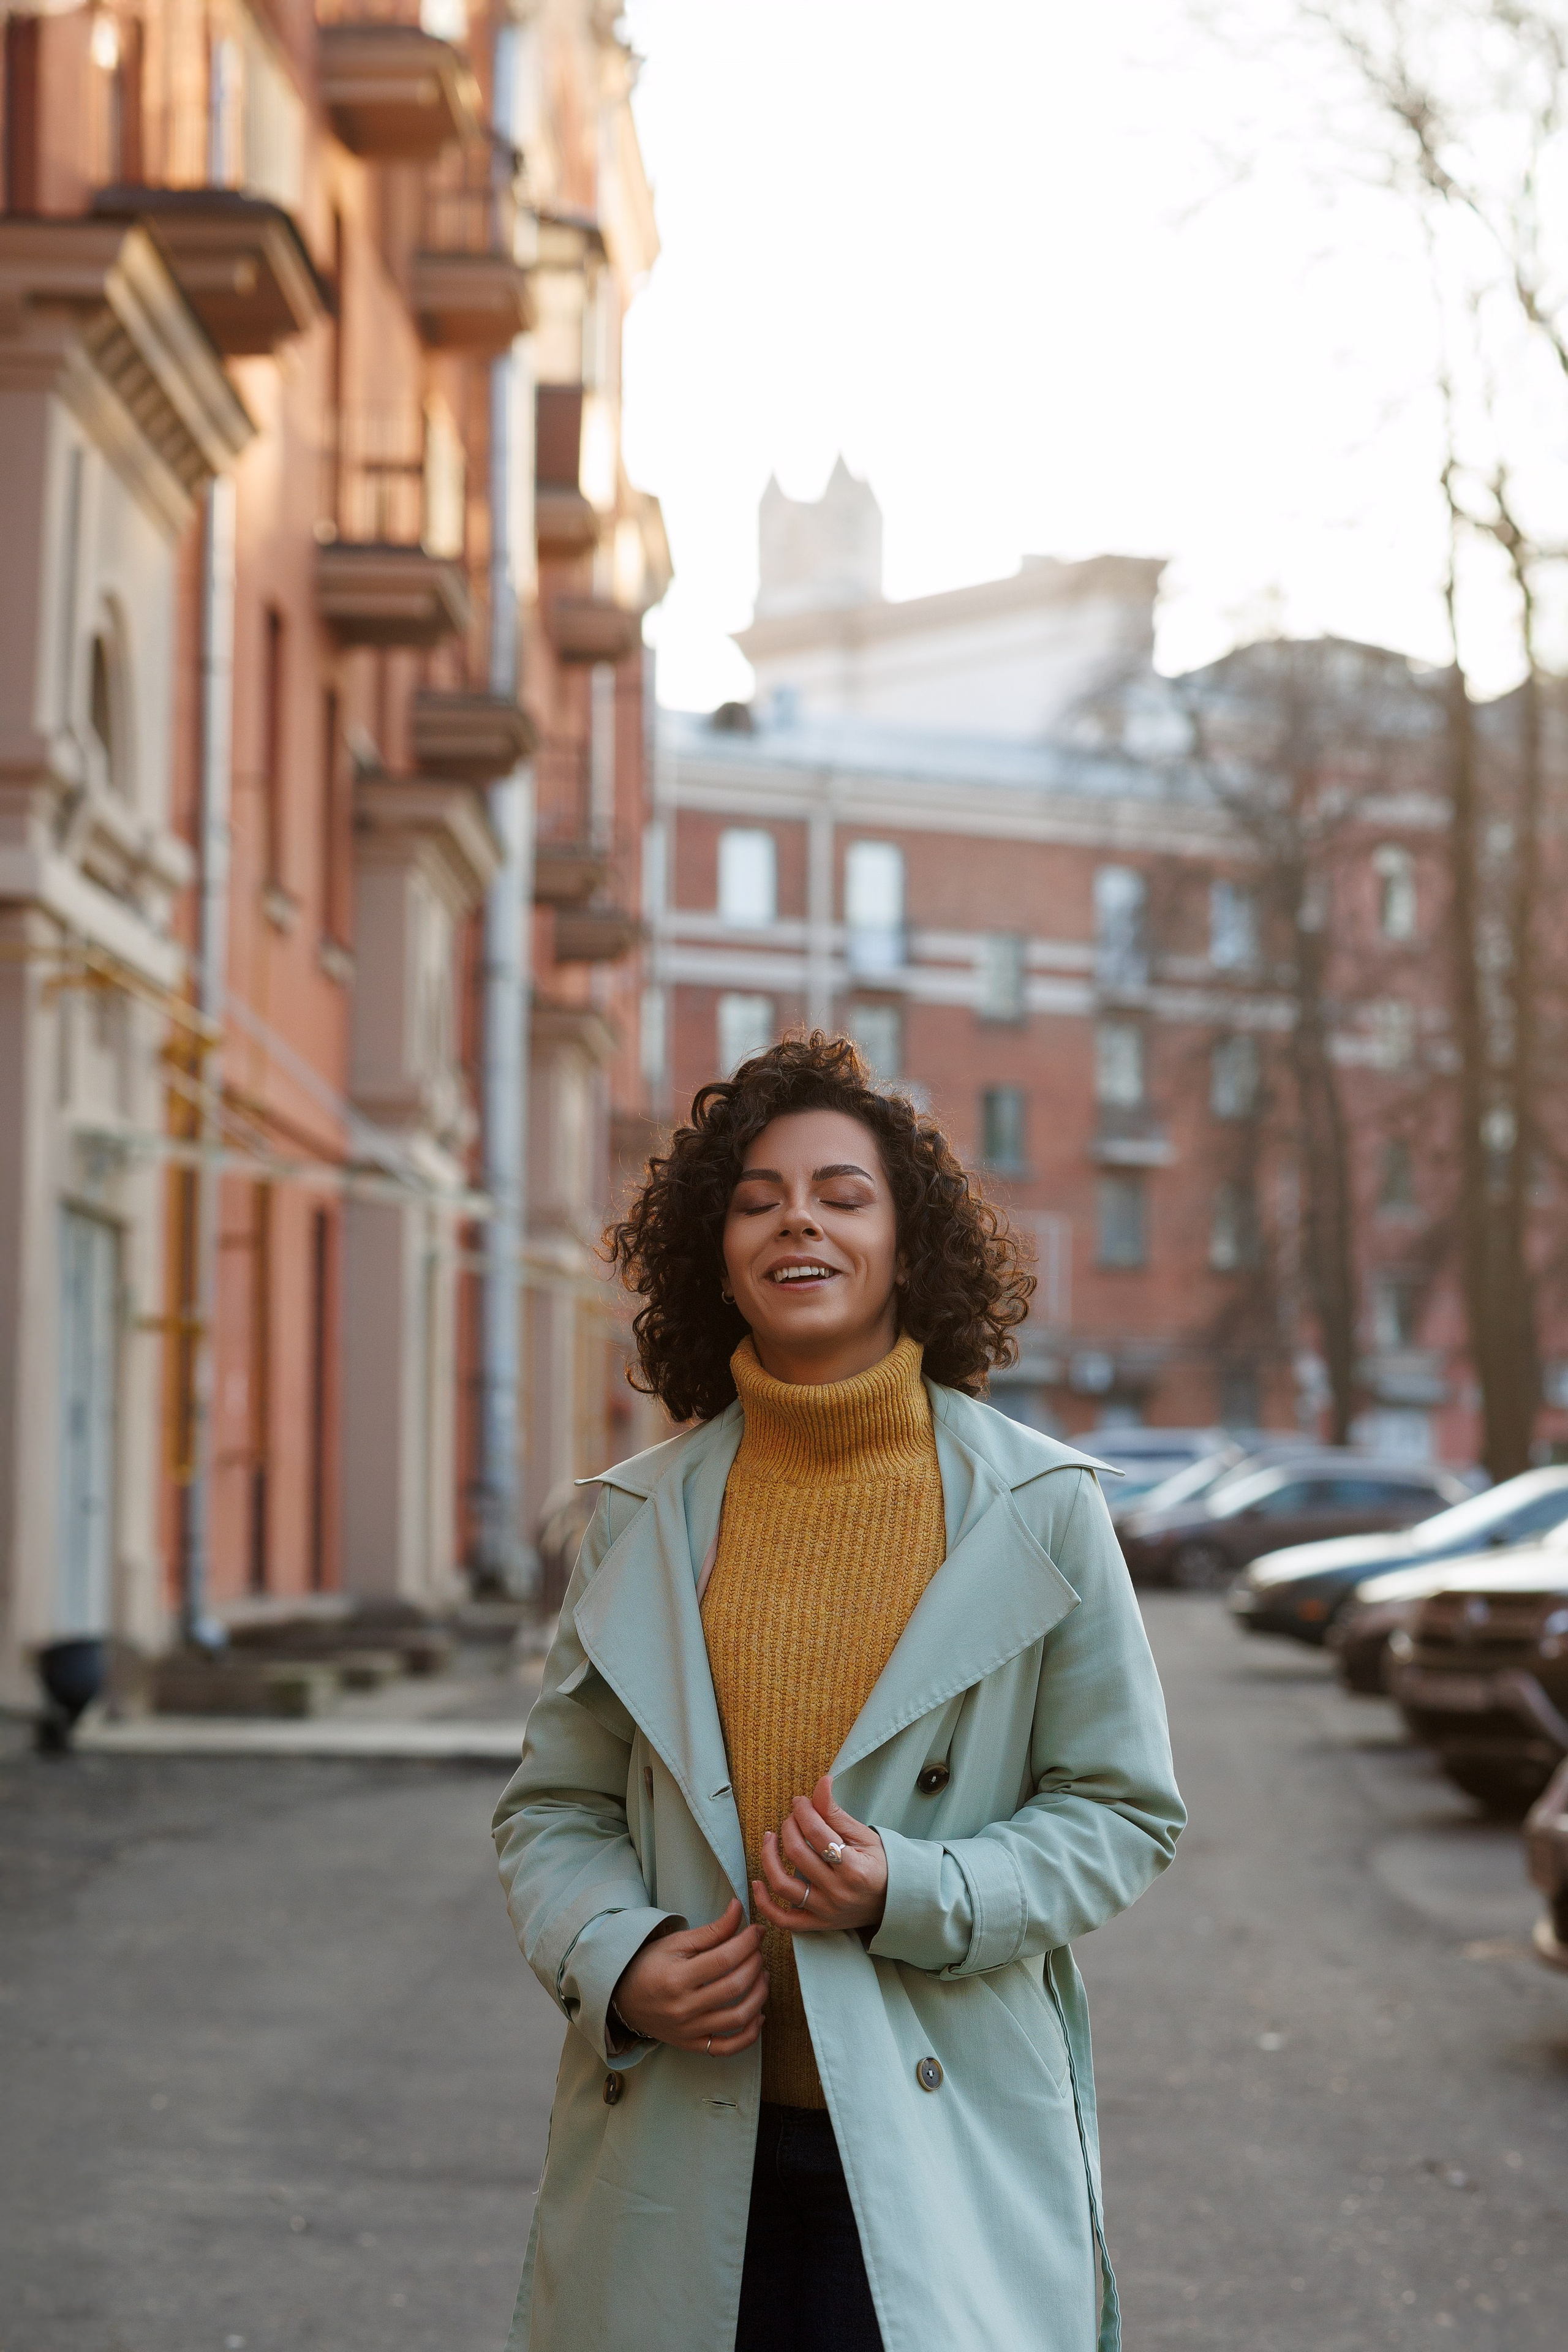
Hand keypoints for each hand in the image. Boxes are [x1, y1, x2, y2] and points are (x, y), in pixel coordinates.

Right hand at [610, 1898, 767, 2054]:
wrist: (623, 1999)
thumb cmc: (650, 1964)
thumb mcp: (677, 1943)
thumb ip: (712, 1930)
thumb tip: (739, 1909)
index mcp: (677, 1978)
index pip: (724, 1959)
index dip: (748, 1942)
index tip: (757, 1931)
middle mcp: (684, 2008)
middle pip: (734, 1987)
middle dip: (755, 1964)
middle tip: (758, 1951)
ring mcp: (689, 2031)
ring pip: (737, 2018)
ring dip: (759, 1995)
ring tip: (762, 1976)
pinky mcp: (692, 2045)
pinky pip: (727, 2048)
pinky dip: (749, 2035)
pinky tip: (758, 2015)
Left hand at [753, 1777, 887, 1937]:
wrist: (894, 1902)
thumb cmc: (881, 1865)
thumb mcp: (864, 1836)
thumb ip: (836, 1813)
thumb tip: (821, 1782)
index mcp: (854, 1868)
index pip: (817, 1833)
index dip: (803, 1811)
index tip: (800, 1801)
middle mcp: (838, 1892)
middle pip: (798, 1854)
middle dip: (789, 1826)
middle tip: (793, 1816)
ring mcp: (826, 1911)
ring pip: (783, 1885)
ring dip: (769, 1857)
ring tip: (770, 1838)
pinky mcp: (817, 1924)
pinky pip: (783, 1920)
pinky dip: (765, 1903)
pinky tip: (757, 1882)